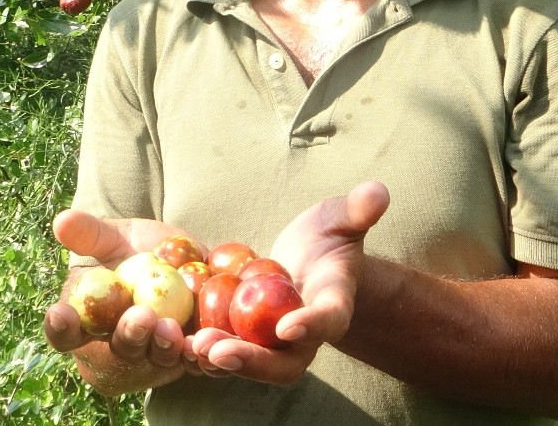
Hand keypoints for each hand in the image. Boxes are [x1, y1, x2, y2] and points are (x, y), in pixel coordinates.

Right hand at [44, 210, 191, 371]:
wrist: (179, 258)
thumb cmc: (132, 251)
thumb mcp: (112, 238)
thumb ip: (88, 234)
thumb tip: (62, 220)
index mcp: (88, 325)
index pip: (66, 335)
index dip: (61, 328)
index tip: (60, 313)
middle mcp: (119, 349)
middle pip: (118, 354)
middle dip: (129, 336)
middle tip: (140, 316)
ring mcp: (155, 357)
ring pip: (158, 360)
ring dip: (164, 347)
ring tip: (171, 329)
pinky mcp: (190, 354)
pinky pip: (196, 361)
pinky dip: (201, 353)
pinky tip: (204, 341)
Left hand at [186, 181, 388, 383]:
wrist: (311, 263)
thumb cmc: (329, 240)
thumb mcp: (341, 220)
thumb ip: (357, 210)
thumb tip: (379, 192)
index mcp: (333, 305)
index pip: (328, 319)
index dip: (311, 325)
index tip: (288, 326)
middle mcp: (305, 336)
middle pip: (285, 362)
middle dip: (253, 361)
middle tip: (219, 350)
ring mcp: (275, 345)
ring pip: (252, 365)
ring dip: (222, 360)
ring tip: (193, 347)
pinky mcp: (249, 342)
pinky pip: (228, 354)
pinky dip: (205, 353)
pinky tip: (178, 341)